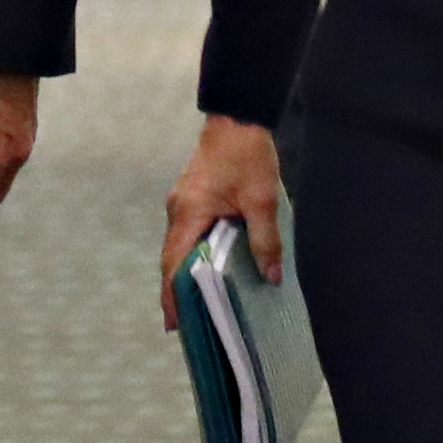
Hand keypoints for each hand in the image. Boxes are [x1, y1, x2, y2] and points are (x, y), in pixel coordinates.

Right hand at [158, 115, 283, 325]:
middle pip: (172, 259)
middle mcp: (177, 211)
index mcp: (188, 214)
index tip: (174, 324)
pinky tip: (208, 266)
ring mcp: (181, 203)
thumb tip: (270, 277)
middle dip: (177, 291)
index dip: (173, 296)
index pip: (174, 264)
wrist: (237, 118)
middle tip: (187, 324)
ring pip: (179, 246)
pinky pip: (187, 233)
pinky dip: (193, 254)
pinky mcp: (191, 197)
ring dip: (186, 273)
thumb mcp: (262, 201)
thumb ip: (265, 241)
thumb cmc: (246, 156)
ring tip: (198, 303)